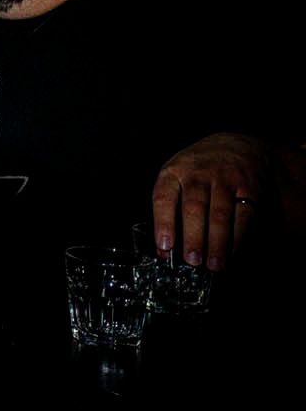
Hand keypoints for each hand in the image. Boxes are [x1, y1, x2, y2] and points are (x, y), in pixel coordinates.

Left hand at [150, 132, 270, 270]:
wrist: (234, 146)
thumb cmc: (196, 171)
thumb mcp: (176, 178)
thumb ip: (169, 210)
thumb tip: (164, 250)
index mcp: (173, 172)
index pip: (164, 197)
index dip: (163, 223)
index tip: (165, 246)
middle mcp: (197, 173)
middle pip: (194, 208)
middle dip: (193, 237)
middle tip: (193, 261)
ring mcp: (224, 178)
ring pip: (220, 213)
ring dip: (217, 242)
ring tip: (215, 264)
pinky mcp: (247, 186)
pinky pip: (244, 214)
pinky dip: (238, 235)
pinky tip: (233, 251)